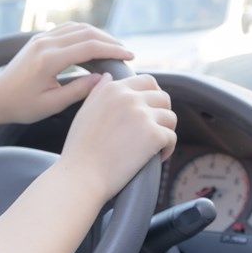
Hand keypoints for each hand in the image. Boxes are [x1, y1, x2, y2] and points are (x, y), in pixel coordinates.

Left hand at [0, 23, 134, 124]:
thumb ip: (78, 91)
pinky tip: (95, 44)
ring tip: (114, 48)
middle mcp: (45, 43)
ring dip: (99, 35)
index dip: (113, 50)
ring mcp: (41, 38)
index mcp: (49, 60)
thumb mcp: (51, 104)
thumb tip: (103, 79)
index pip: (89, 47)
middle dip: (110, 41)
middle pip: (87, 33)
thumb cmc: (20, 105)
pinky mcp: (40, 39)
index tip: (130, 56)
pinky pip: (68, 29)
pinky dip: (85, 34)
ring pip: (78, 28)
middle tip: (126, 52)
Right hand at [58, 73, 176, 202]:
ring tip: (154, 146)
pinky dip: (167, 149)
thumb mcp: (84, 112)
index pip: (147, 81)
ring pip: (170, 117)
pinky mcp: (153, 135)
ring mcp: (142, 115)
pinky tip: (156, 158)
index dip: (152, 96)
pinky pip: (172, 137)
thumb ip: (98, 92)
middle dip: (161, 113)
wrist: (81, 176)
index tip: (149, 112)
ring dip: (165, 131)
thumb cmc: (79, 150)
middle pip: (163, 97)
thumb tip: (108, 76)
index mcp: (113, 90)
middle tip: (153, 130)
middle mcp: (129, 98)